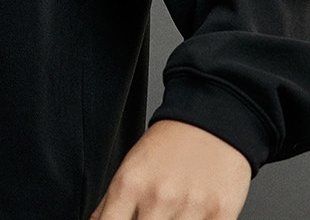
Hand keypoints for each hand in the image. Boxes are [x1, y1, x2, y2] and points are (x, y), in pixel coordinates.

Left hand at [90, 119, 251, 218]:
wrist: (209, 123)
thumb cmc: (169, 146)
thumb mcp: (131, 167)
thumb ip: (112, 202)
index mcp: (130, 185)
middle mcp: (158, 197)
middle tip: (151, 212)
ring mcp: (190, 209)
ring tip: (171, 212)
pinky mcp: (220, 216)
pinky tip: (192, 215)